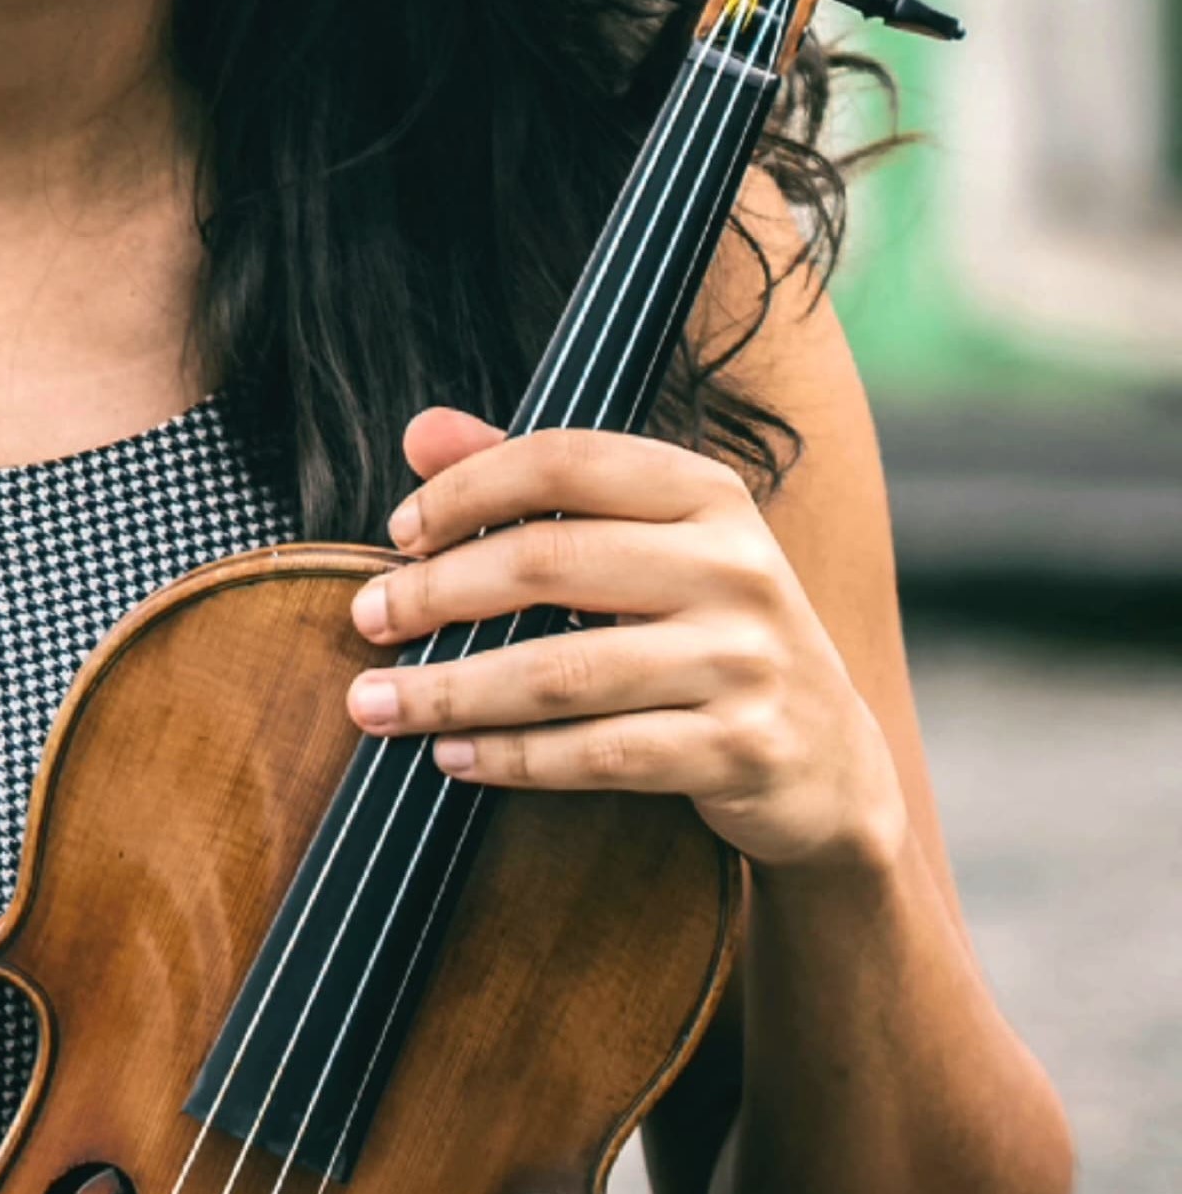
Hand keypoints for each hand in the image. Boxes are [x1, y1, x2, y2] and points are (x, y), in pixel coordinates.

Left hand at [342, 407, 908, 873]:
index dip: (468, 490)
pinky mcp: (740, 749)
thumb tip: (419, 431)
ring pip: (561, 671)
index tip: (399, 534)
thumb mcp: (647, 545)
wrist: (829, 761)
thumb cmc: (707, 634)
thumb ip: (537, 485)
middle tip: (365, 619)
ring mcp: (744, 661)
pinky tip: (454, 756)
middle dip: (436, 594)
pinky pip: (599, 753)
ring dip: (450, 689)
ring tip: (374, 704)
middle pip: (549, 563)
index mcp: (707, 495)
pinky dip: (512, 757)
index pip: (565, 461)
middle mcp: (735, 566)